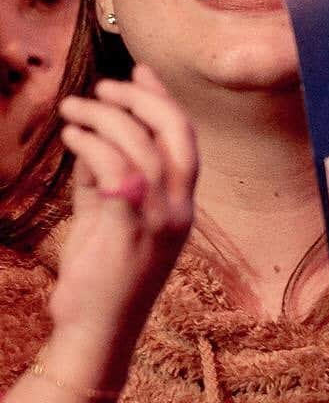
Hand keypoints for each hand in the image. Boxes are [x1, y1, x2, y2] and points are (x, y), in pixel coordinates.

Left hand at [49, 63, 197, 355]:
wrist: (97, 331)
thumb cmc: (101, 277)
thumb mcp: (106, 218)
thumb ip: (104, 178)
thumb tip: (92, 136)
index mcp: (181, 204)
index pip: (184, 138)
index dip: (164, 100)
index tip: (139, 71)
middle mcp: (180, 208)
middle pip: (176, 133)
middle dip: (140, 99)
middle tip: (103, 87)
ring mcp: (160, 220)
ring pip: (142, 146)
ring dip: (104, 118)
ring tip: (71, 110)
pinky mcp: (130, 230)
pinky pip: (117, 172)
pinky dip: (93, 145)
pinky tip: (71, 138)